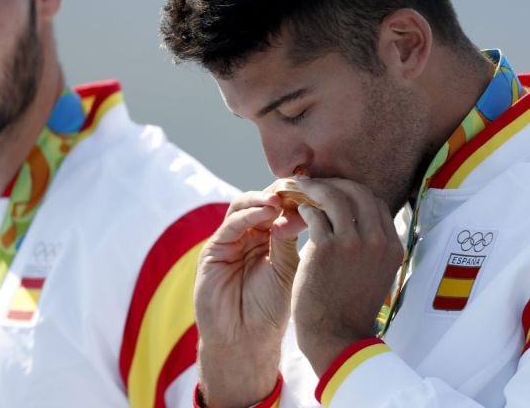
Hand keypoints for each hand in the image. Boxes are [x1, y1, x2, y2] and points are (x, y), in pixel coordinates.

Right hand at [195, 190, 305, 406]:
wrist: (246, 340)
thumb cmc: (270, 309)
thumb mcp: (286, 269)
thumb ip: (288, 239)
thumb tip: (301, 208)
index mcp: (269, 239)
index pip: (280, 208)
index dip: (296, 198)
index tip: (316, 192)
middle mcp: (249, 235)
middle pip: (261, 201)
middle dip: (280, 193)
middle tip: (297, 189)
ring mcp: (230, 241)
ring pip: (243, 206)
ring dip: (262, 200)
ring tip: (280, 201)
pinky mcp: (213, 250)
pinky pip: (230, 225)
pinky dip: (249, 215)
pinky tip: (267, 213)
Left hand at [291, 178, 403, 375]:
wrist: (337, 336)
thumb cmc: (350, 306)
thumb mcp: (375, 272)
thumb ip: (370, 245)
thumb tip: (356, 219)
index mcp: (392, 246)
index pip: (376, 202)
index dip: (354, 191)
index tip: (336, 191)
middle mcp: (377, 240)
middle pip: (358, 192)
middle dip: (335, 183)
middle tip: (315, 183)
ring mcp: (353, 243)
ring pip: (335, 197)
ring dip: (315, 188)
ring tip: (300, 188)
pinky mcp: (326, 248)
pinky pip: (314, 214)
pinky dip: (304, 208)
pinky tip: (297, 211)